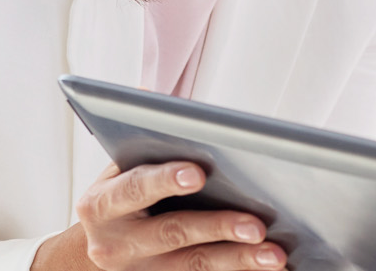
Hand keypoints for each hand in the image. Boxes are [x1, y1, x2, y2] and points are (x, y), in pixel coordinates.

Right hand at [32, 162, 286, 269]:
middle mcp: (115, 243)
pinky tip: (268, 267)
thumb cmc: (120, 199)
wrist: (102, 245)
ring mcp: (140, 270)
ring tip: (273, 255)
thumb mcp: (121, 172)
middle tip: (256, 226)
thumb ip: (149, 151)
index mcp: (101, 205)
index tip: (198, 173)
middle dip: (218, 227)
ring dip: (238, 259)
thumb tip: (183, 120)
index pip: (134, 189)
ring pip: (193, 265)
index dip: (165, 180)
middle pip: (173, 233)